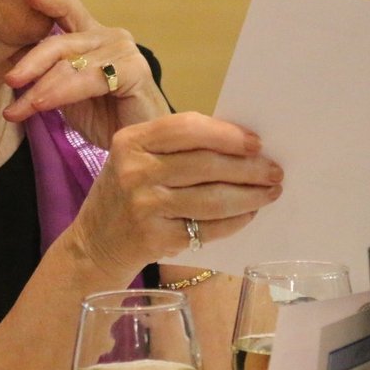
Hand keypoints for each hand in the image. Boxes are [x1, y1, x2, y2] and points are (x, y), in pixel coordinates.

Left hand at [1, 0, 170, 146]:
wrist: (139, 146)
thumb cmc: (105, 119)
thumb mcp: (67, 94)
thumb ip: (48, 75)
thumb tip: (12, 69)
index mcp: (93, 37)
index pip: (68, 8)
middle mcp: (110, 36)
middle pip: (60, 41)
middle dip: (30, 62)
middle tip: (9, 81)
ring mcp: (124, 50)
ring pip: (69, 64)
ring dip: (40, 88)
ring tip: (17, 110)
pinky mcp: (134, 69)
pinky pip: (88, 78)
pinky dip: (61, 92)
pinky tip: (42, 105)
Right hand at [63, 112, 283, 277]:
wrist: (95, 242)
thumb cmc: (127, 191)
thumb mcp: (138, 158)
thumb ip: (178, 147)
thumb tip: (240, 143)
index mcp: (132, 140)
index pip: (187, 128)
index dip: (227, 134)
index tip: (257, 143)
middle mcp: (135, 170)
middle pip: (206, 164)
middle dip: (249, 168)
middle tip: (275, 171)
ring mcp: (145, 206)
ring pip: (212, 199)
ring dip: (250, 196)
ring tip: (270, 193)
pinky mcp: (156, 238)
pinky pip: (208, 228)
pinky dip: (235, 222)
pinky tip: (248, 215)